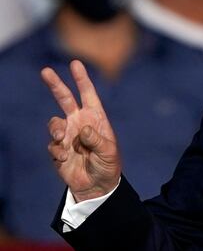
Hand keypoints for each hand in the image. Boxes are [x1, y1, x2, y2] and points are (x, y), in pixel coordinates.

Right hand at [41, 60, 120, 201]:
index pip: (88, 95)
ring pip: (53, 123)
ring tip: (62, 138)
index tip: (75, 63)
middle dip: (56, 85)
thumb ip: (97, 140)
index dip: (82, 80)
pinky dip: (57, 151)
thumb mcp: (109, 152)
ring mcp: (67, 135)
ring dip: (56, 129)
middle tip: (46, 71)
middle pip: (64, 99)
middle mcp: (79, 123)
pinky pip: (52, 145)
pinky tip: (65, 159)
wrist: (96, 186)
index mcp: (95, 119)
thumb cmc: (108, 166)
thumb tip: (83, 129)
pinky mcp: (57, 149)